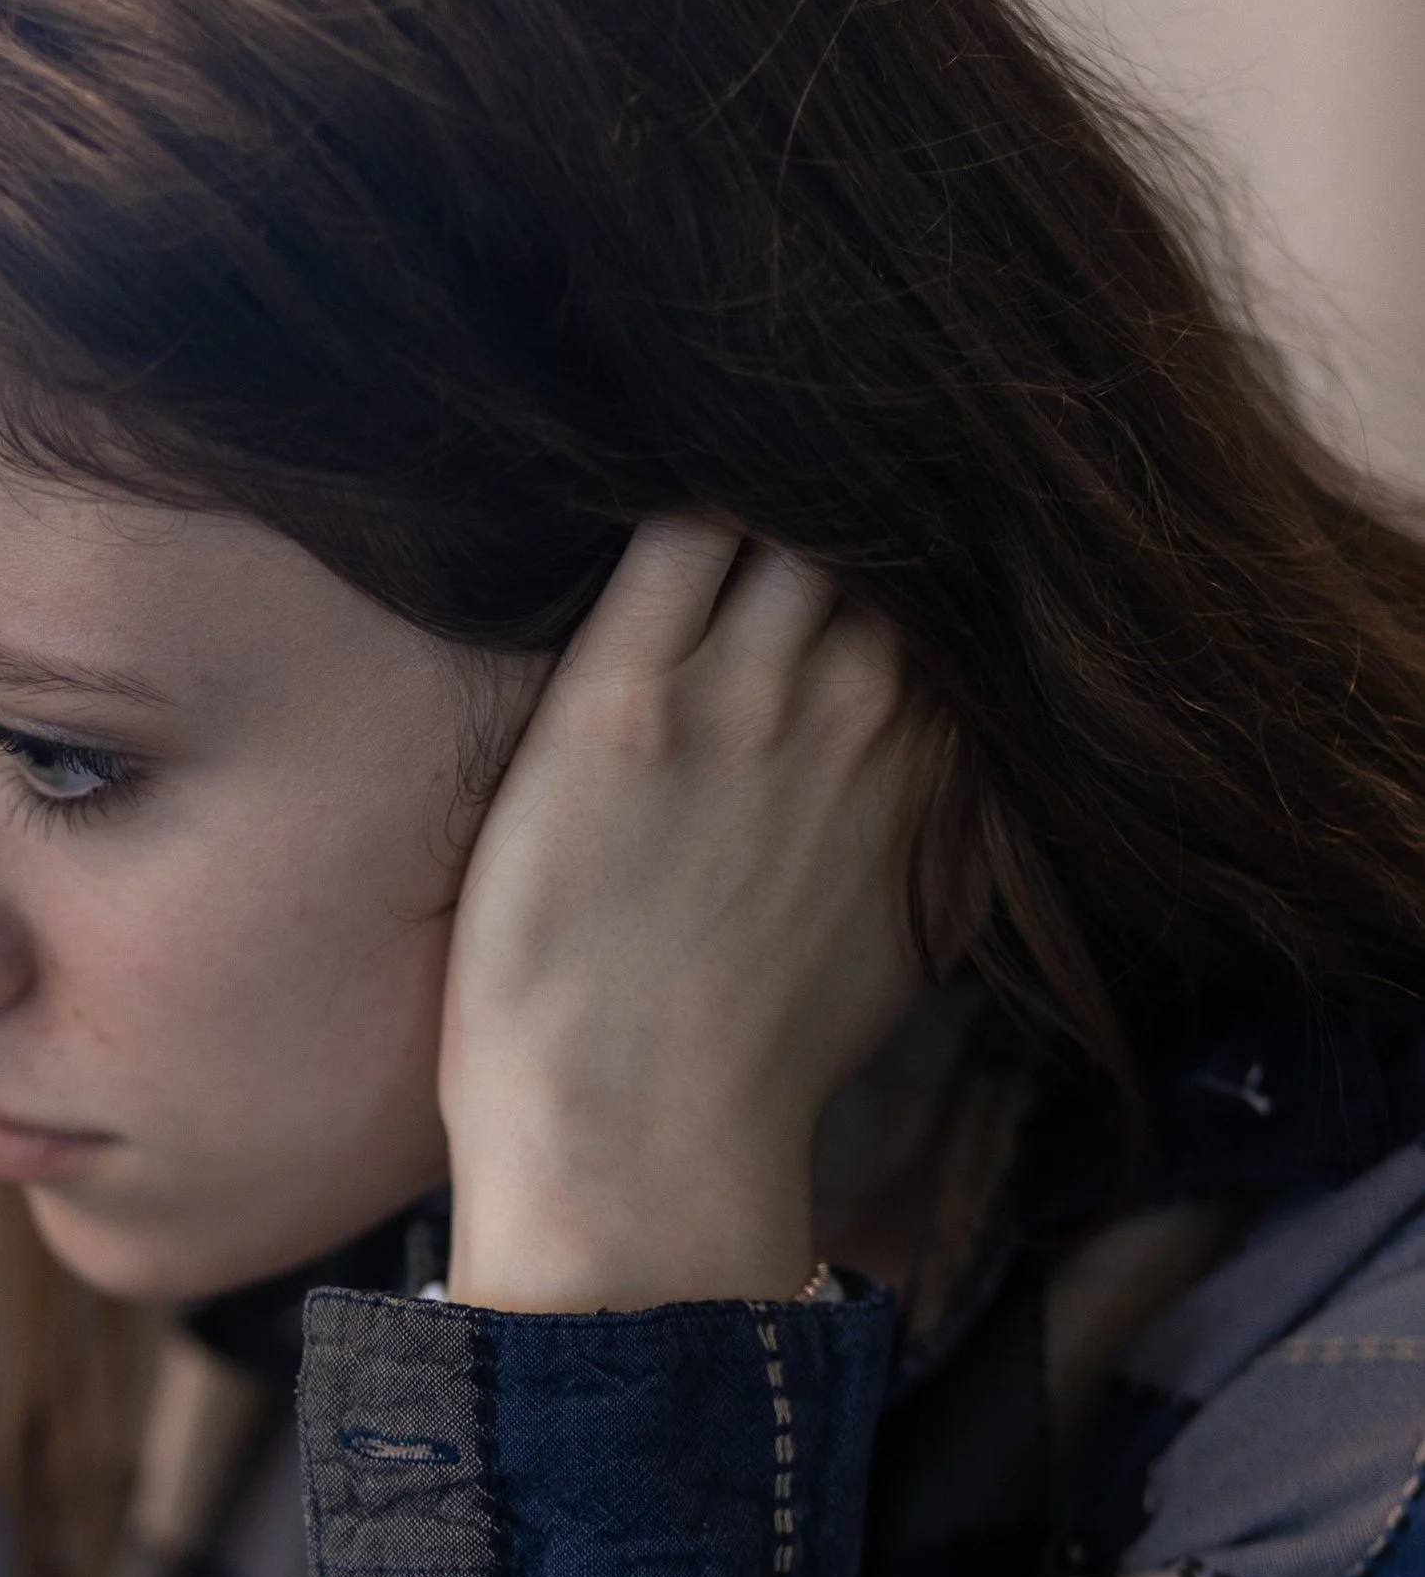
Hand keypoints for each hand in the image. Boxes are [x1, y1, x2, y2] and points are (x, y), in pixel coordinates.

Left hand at [441, 517, 928, 1312]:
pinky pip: (667, 532)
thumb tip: (952, 780)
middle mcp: (866, 705)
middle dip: (848, 470)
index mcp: (937, 761)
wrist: (644, 1151)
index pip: (953, 580)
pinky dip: (662, 482)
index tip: (866, 514)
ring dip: (759, 460)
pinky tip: (629, 463)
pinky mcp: (622, 704)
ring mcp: (743, 697)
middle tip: (788, 441)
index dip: (910, 530)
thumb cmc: (754, 1071)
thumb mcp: (907, 944)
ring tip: (711, 426)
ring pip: (785, 504)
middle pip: (880, 519)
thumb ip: (943, 836)